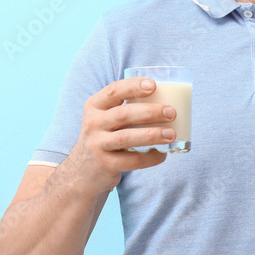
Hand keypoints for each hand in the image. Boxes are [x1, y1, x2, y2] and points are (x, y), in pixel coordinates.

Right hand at [65, 77, 177, 193]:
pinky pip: (132, 160)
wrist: (83, 170)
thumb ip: (125, 107)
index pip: (113, 91)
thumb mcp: (105, 118)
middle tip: (171, 112)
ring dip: (152, 134)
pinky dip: (150, 157)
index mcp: (95, 106)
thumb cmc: (105, 136)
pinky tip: (162, 154)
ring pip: (127, 137)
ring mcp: (97, 144)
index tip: (154, 85)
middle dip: (150, 112)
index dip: (133, 86)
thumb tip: (167, 99)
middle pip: (123, 114)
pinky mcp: (105, 164)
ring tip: (171, 134)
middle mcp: (93, 123)